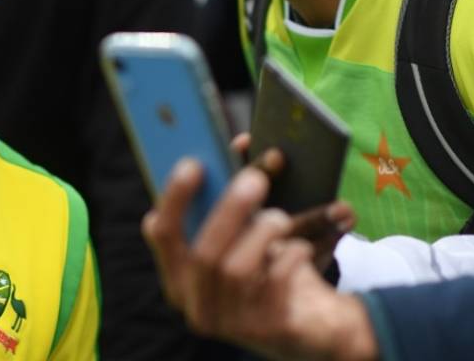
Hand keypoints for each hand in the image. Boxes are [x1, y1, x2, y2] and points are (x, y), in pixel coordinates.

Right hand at [142, 161, 376, 360]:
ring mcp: (230, 322)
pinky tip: (299, 248)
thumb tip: (244, 142)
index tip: (194, 163)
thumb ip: (237, 192)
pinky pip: (273, 286)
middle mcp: (196, 302)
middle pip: (202, 253)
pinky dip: (288, 259)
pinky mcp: (266, 331)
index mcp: (179, 272)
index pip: (163, 232)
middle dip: (229, 211)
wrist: (311, 323)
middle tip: (256, 178)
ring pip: (235, 270)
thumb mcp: (247, 233)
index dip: (174, 198)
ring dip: (261, 234)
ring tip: (280, 217)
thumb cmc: (269, 268)